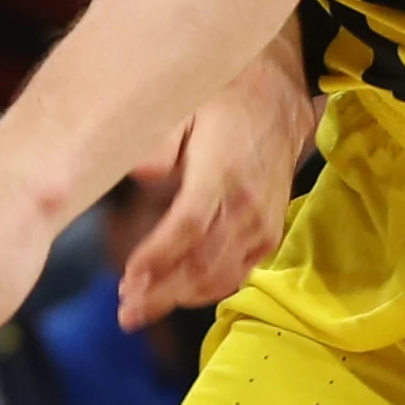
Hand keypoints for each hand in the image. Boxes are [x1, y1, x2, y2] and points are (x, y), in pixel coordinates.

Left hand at [115, 17, 318, 328]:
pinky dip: (209, 290)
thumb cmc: (222, 95)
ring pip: (220, 274)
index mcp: (223, 170)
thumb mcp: (187, 101)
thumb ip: (163, 139)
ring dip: (180, 297)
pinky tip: (179, 295)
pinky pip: (240, 271)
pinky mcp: (271, 232)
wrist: (279, 94)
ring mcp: (262, 221)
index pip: (188, 226)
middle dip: (161, 291)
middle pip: (201, 261)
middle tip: (125, 310)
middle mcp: (246, 203)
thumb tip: (140, 173)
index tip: (127, 276)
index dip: (157, 256)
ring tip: (141, 308)